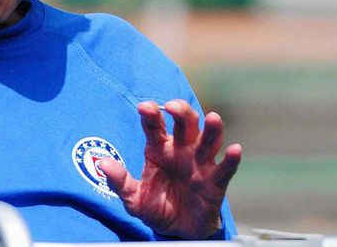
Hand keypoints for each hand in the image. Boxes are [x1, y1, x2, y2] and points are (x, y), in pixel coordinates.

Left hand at [98, 100, 241, 238]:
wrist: (176, 230)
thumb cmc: (155, 206)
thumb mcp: (133, 198)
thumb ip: (120, 181)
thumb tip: (102, 164)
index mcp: (159, 149)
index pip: (155, 126)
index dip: (151, 114)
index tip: (144, 107)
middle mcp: (181, 151)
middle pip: (184, 124)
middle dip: (180, 112)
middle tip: (173, 107)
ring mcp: (200, 164)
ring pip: (208, 141)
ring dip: (211, 130)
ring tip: (213, 117)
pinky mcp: (215, 183)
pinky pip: (225, 169)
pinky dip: (230, 160)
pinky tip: (235, 149)